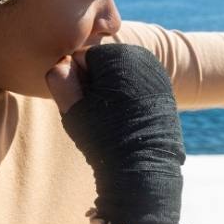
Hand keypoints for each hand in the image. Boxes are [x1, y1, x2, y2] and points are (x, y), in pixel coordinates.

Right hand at [45, 44, 186, 223]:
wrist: (142, 169)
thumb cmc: (104, 138)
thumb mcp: (72, 107)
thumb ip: (59, 78)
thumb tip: (63, 62)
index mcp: (118, 55)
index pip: (81, 58)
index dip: (77, 83)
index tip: (89, 106)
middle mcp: (142, 56)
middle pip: (101, 63)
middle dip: (96, 84)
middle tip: (102, 114)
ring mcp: (156, 71)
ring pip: (118, 75)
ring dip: (111, 91)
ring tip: (116, 118)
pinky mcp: (164, 87)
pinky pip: (135, 85)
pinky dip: (129, 97)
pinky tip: (129, 119)